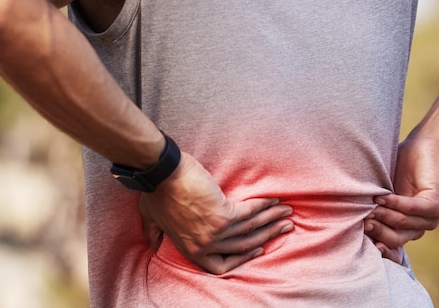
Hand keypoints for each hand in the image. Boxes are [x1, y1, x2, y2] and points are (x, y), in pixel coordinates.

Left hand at [139, 152, 293, 274]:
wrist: (160, 174)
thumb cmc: (155, 192)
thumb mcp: (151, 219)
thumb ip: (156, 233)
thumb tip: (154, 243)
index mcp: (191, 249)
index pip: (222, 265)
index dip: (243, 257)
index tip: (258, 248)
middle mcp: (205, 246)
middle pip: (244, 245)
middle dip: (268, 235)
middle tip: (284, 227)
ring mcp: (214, 233)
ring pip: (251, 229)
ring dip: (272, 220)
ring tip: (287, 213)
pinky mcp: (222, 216)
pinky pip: (250, 213)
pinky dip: (265, 206)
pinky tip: (275, 201)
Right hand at [365, 134, 438, 263]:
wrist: (425, 145)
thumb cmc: (400, 165)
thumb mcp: (383, 189)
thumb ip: (373, 204)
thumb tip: (344, 217)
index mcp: (404, 226)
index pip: (391, 248)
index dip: (377, 246)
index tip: (358, 239)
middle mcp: (417, 226)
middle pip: (395, 238)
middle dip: (377, 231)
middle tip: (362, 221)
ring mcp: (429, 218)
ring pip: (402, 224)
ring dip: (384, 215)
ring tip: (370, 206)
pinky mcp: (435, 204)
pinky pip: (413, 208)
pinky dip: (396, 203)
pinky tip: (383, 196)